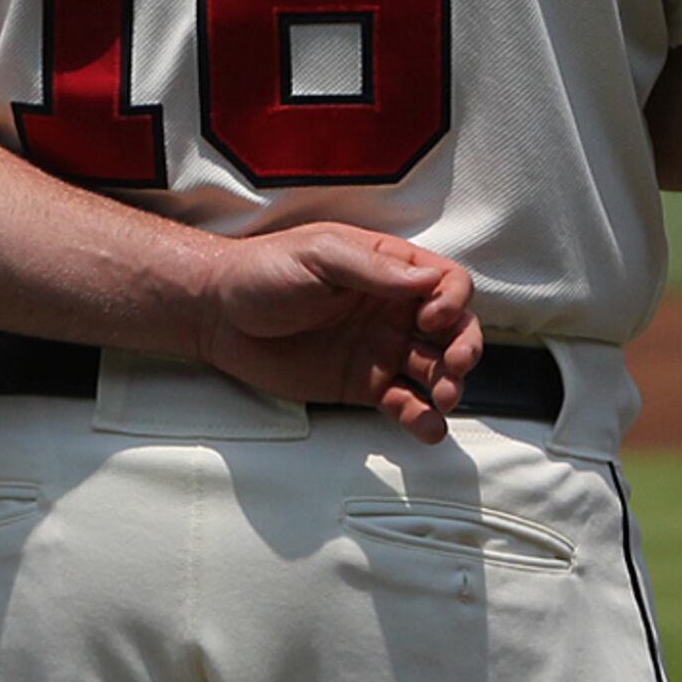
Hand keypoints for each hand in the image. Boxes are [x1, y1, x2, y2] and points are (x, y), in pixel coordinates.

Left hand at [189, 225, 483, 442]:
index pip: (447, 283)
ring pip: (436, 370)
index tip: (431, 317)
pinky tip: (427, 427)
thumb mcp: (318, 254)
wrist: (216, 314)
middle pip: (454, 330)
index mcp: (388, 270)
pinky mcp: (362, 385)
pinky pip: (405, 403)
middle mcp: (393, 310)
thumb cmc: (263, 271)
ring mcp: (380, 350)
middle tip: (452, 367)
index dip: (453, 300)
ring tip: (441, 398)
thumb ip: (372, 268)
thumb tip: (428, 282)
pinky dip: (423, 418)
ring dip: (449, 384)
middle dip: (465, 348)